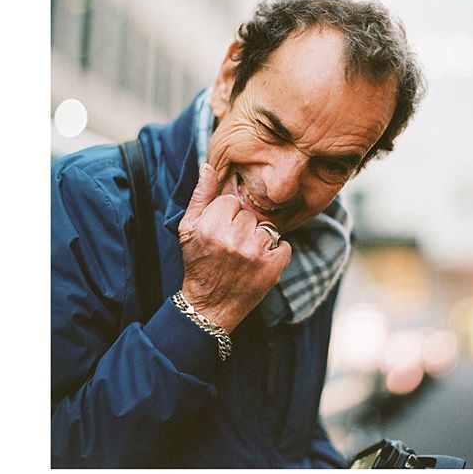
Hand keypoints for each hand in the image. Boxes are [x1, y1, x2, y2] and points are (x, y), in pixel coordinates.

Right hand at [178, 163, 291, 332]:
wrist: (209, 306)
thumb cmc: (198, 263)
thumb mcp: (189, 229)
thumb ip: (200, 195)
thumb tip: (208, 166)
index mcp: (210, 227)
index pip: (231, 202)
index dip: (226, 216)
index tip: (219, 233)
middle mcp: (233, 239)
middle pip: (249, 214)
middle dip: (242, 228)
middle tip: (230, 248)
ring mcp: (254, 254)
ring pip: (266, 228)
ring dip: (258, 240)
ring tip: (243, 257)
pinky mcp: (272, 268)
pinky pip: (283, 245)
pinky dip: (275, 253)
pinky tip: (258, 264)